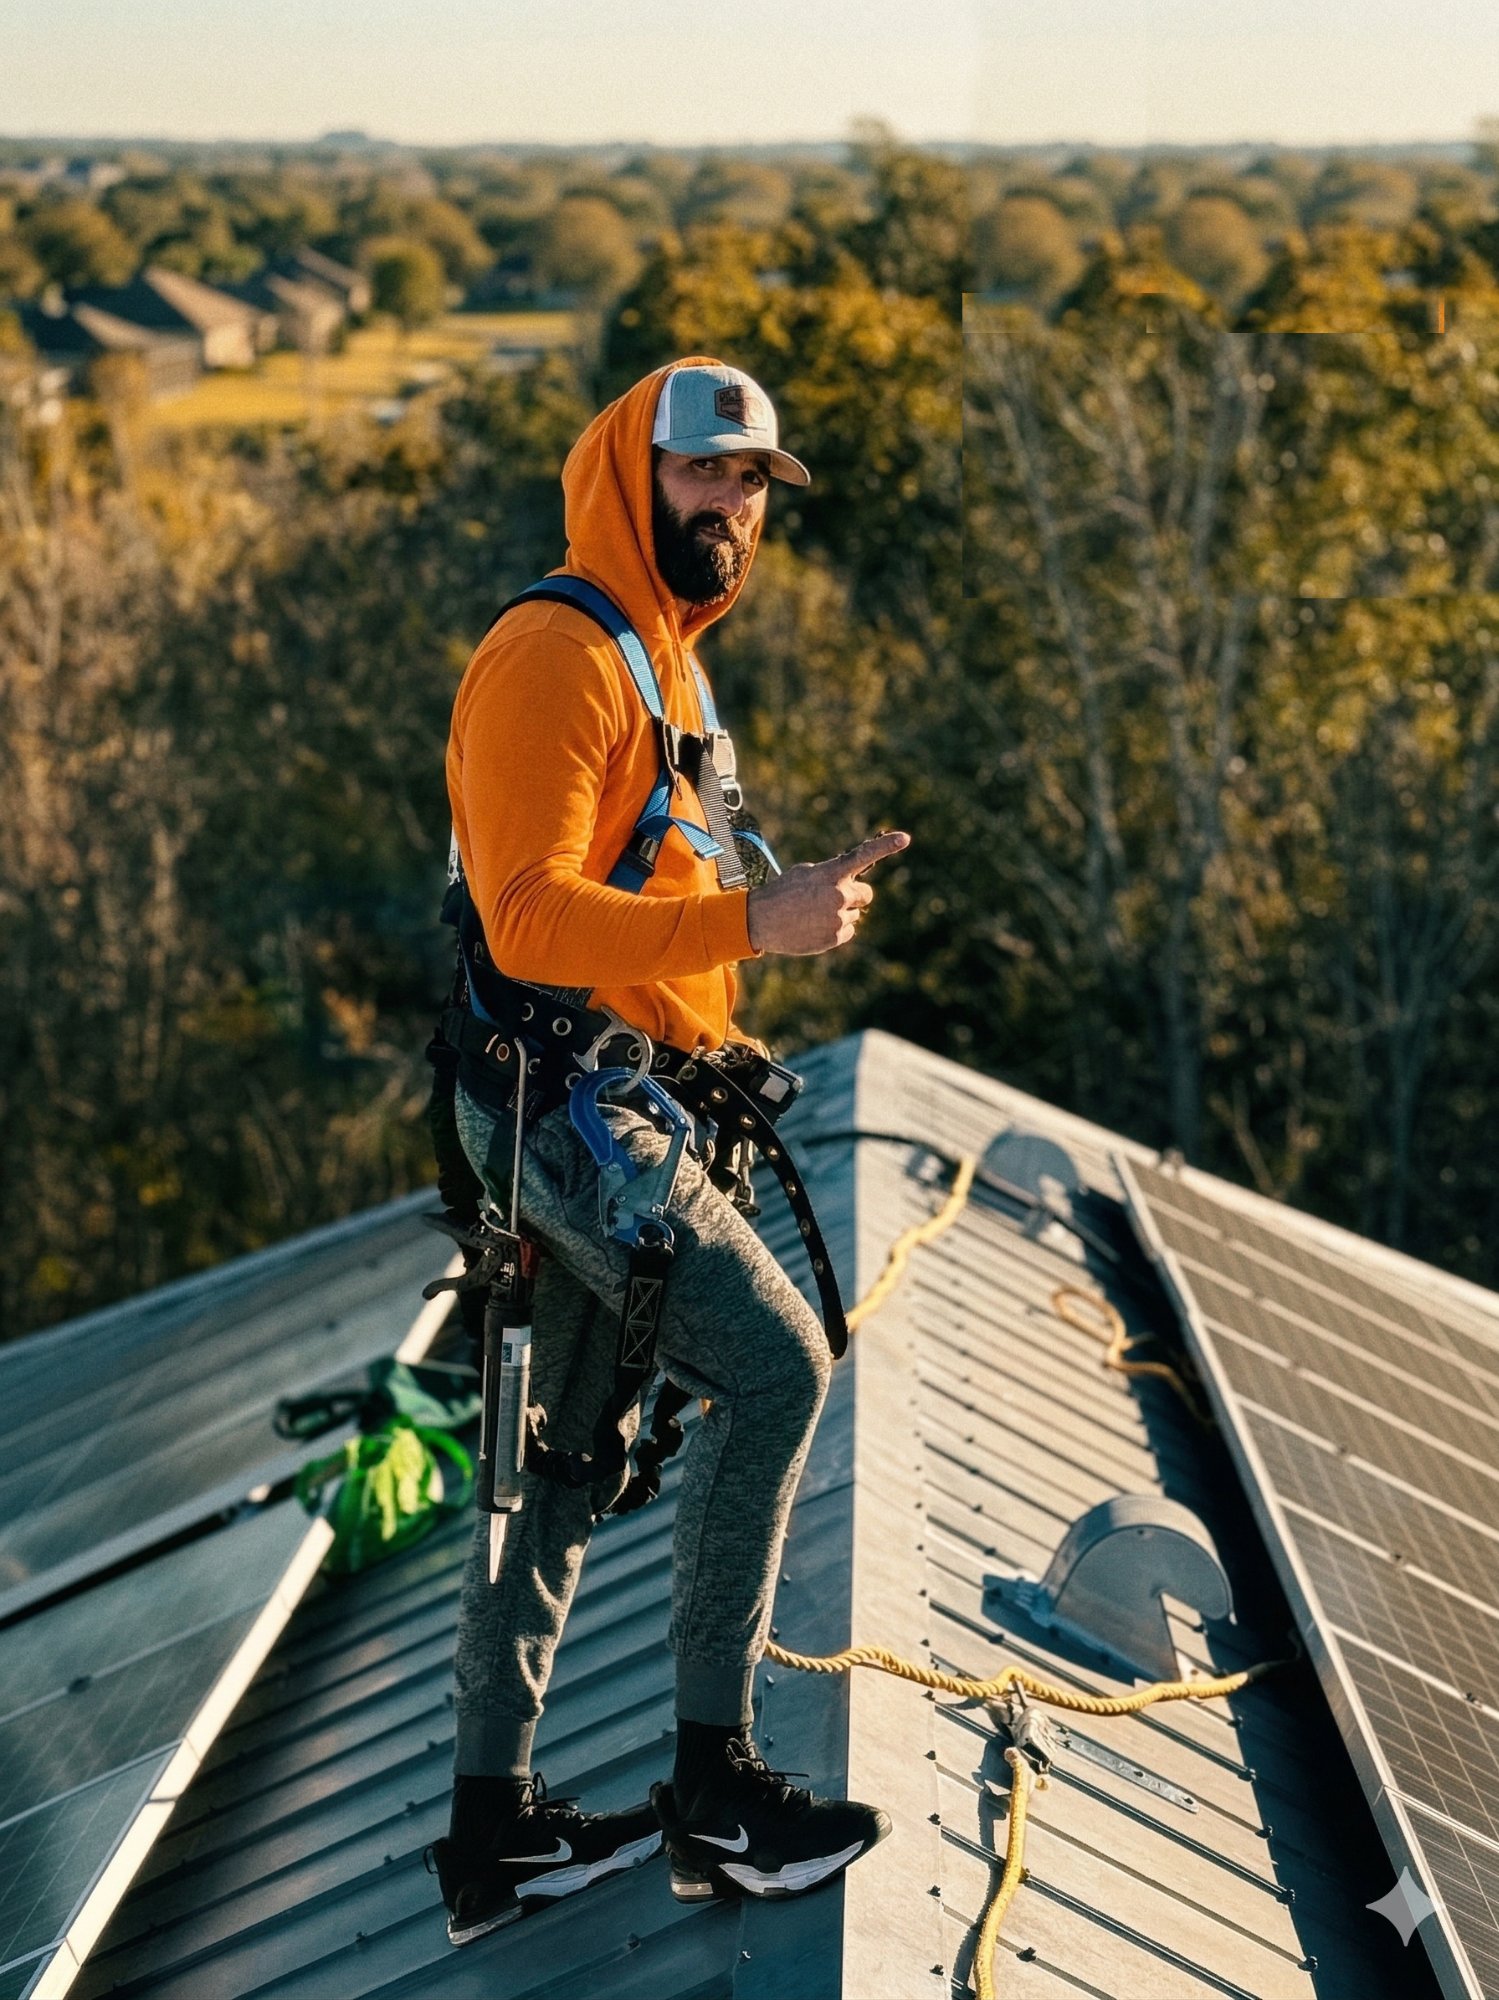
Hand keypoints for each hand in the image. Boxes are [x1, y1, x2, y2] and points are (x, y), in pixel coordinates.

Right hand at [745, 831, 910, 956]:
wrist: (761, 920)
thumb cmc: (782, 893)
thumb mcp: (806, 874)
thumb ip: (832, 875)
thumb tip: (850, 886)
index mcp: (832, 874)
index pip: (863, 856)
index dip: (886, 845)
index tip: (905, 837)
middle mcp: (839, 895)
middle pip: (866, 895)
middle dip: (854, 896)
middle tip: (831, 899)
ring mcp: (839, 918)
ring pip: (853, 915)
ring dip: (839, 914)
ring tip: (812, 915)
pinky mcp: (835, 937)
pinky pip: (847, 932)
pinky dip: (834, 930)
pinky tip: (813, 927)